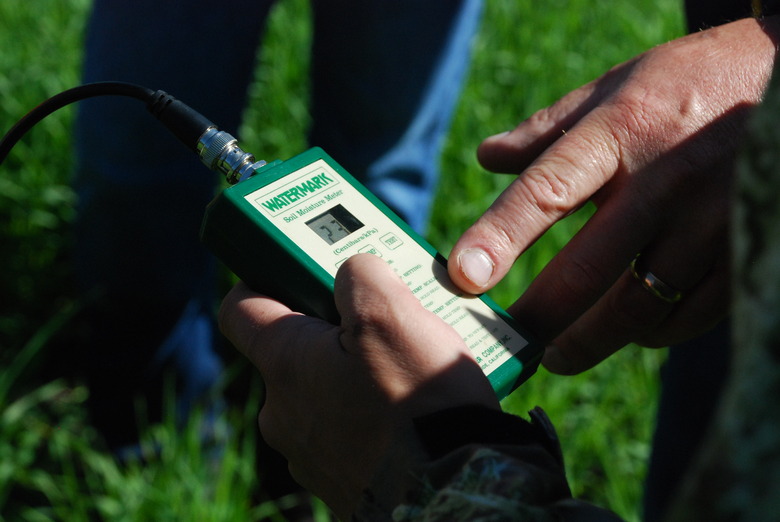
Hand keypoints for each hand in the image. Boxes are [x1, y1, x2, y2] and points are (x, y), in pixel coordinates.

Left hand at [219, 253, 497, 518]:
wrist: (454, 494)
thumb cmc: (419, 403)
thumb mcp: (392, 313)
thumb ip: (359, 275)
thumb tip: (351, 274)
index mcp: (284, 364)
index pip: (240, 308)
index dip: (261, 278)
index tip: (293, 268)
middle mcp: (282, 412)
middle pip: (292, 351)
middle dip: (329, 329)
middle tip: (377, 319)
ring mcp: (308, 452)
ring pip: (322, 391)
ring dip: (352, 373)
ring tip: (404, 367)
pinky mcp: (338, 480)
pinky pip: (345, 430)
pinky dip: (367, 413)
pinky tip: (408, 410)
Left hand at [448, 17, 778, 373]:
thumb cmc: (687, 84)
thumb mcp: (615, 86)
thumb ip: (547, 128)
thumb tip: (486, 157)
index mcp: (620, 133)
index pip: (547, 192)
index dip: (500, 238)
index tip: (463, 277)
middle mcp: (665, 181)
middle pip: (589, 269)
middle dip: (541, 317)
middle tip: (511, 343)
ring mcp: (711, 221)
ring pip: (640, 306)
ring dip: (592, 340)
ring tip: (560, 353)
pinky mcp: (746, 250)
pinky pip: (690, 313)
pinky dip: (652, 332)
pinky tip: (630, 332)